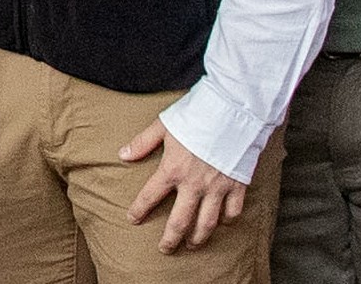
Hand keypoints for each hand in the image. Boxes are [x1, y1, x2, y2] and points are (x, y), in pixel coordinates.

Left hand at [119, 120, 250, 252]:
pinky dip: (227, 220)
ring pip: (207, 223)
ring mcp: (217, 187)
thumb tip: (122, 155)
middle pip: (179, 221)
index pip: (150, 197)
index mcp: (172, 170)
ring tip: (192, 245)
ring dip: (198, 238)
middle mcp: (194, 184)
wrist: (234, 110)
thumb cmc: (197, 115)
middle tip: (165, 249)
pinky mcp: (237, 185)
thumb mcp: (164, 125)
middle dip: (170, 239)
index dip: (138, 210)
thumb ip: (143, 143)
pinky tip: (221, 223)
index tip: (133, 219)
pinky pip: (233, 211)